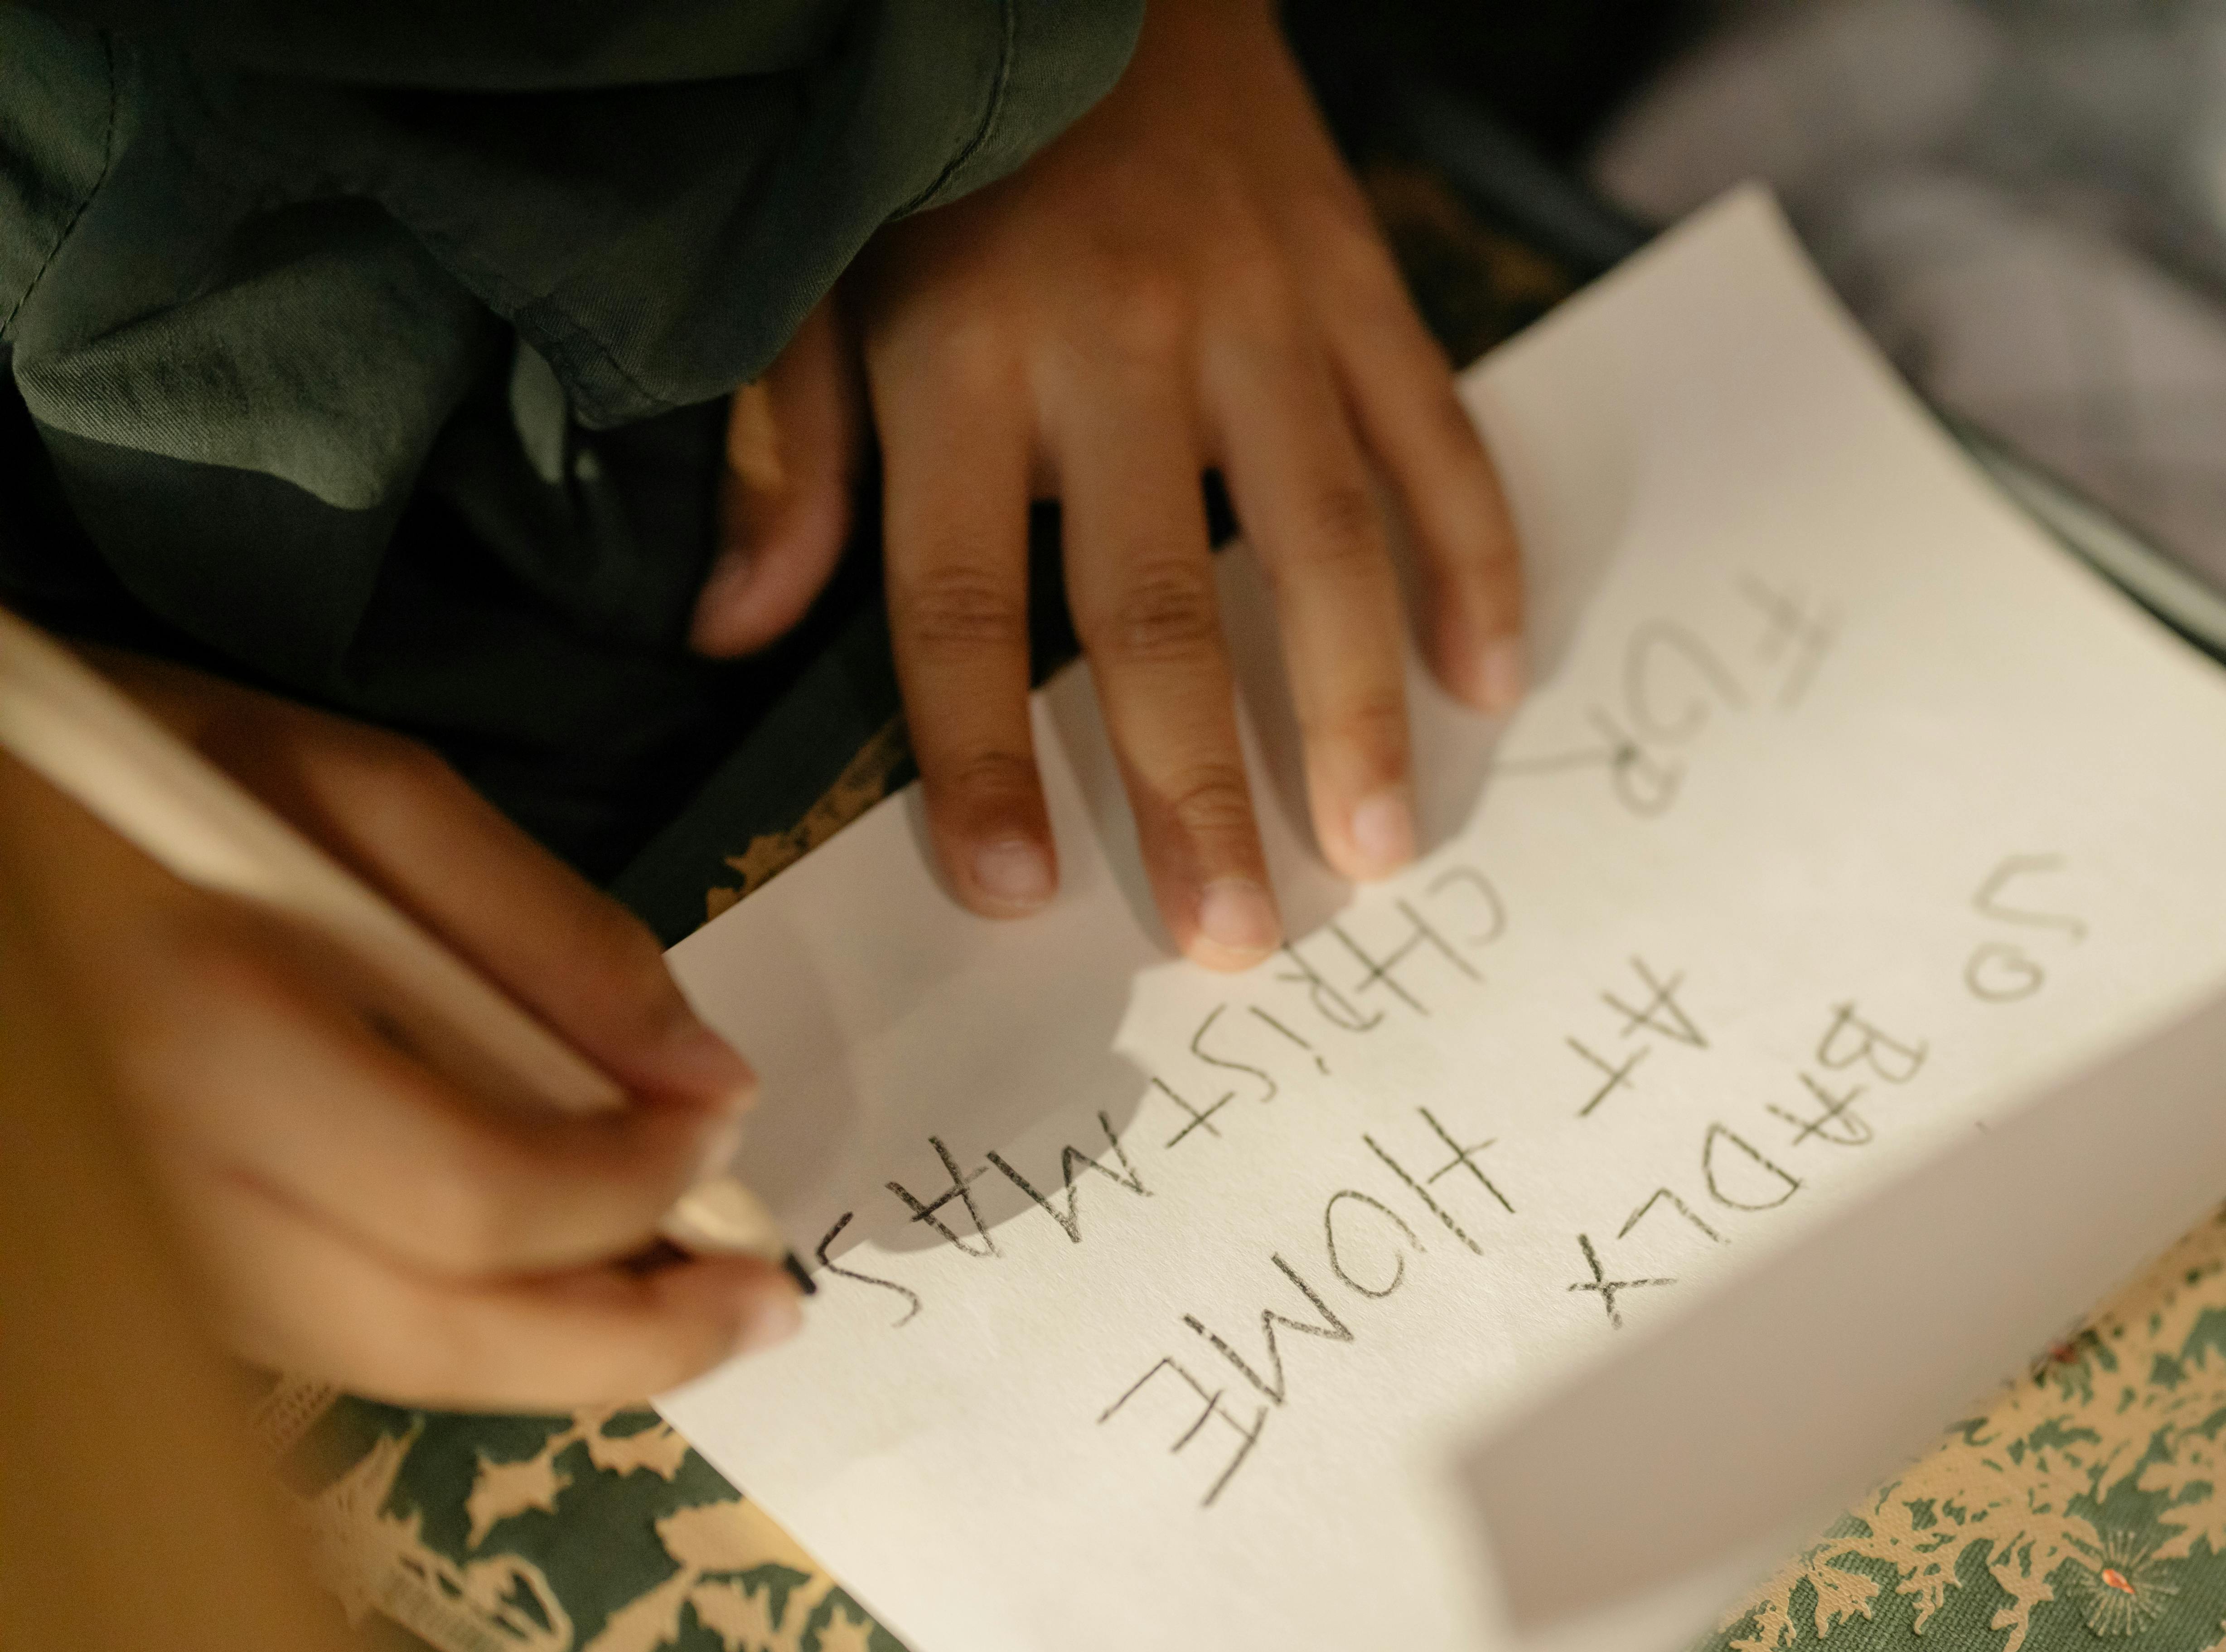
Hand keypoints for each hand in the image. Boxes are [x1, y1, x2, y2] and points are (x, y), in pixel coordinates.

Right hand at [0, 653, 801, 1407]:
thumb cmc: (135, 774)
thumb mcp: (349, 787)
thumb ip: (543, 932)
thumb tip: (708, 1081)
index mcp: (213, 1027)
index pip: (473, 1191)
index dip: (629, 1188)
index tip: (729, 1139)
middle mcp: (159, 1171)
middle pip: (434, 1326)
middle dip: (629, 1337)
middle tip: (767, 1309)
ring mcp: (136, 1243)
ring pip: (379, 1361)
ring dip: (556, 1357)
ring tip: (687, 1314)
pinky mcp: (141, 1269)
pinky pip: (318, 1341)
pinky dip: (456, 1337)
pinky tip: (552, 1294)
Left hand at [690, 0, 1525, 966]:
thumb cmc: (939, 137)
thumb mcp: (813, 263)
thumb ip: (783, 446)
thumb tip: (733, 629)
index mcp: (963, 356)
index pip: (966, 600)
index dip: (983, 757)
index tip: (1016, 895)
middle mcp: (1120, 344)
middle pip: (1161, 606)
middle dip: (1198, 786)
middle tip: (1238, 938)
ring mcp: (1261, 310)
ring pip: (1325, 541)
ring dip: (1355, 710)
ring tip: (1378, 852)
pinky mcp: (1357, 278)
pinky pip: (1434, 438)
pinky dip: (1475, 561)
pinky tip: (1490, 681)